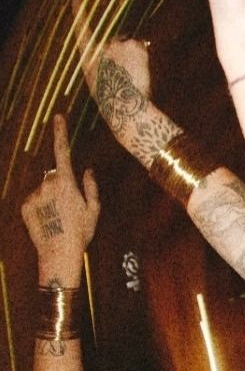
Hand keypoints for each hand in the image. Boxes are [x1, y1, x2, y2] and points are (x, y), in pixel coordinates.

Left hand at [21, 114, 99, 285]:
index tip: (58, 117)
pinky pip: (34, 199)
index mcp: (66, 182)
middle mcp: (48, 184)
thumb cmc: (80, 233)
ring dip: (49, 197)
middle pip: (54, 175)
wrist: (59, 253)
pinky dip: (40, 206)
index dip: (60, 132)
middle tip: (69, 206)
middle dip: (60, 184)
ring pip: (43, 188)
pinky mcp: (25, 206)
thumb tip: (88, 171)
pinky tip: (48, 221)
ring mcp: (34, 195)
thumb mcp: (94, 210)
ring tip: (58, 218)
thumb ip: (91, 187)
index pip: (62, 151)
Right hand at [80, 13, 151, 130]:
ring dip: (134, 57)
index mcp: (89, 58)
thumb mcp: (99, 83)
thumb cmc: (112, 100)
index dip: (80, 15)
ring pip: (131, 46)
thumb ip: (104, 66)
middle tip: (127, 74)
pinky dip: (143, 57)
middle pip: (116, 42)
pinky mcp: (134, 46)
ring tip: (133, 76)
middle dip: (124, 54)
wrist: (122, 105)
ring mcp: (118, 44)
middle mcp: (102, 46)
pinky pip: (142, 47)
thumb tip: (117, 58)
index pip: (82, 32)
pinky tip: (140, 72)